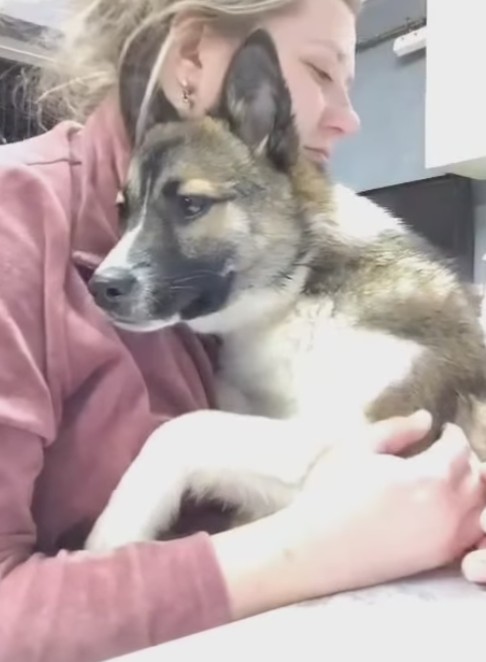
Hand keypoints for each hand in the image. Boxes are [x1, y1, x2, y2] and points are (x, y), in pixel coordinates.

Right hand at [212, 413, 485, 618]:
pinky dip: (470, 513)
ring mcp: (447, 538)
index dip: (453, 434)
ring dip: (472, 485)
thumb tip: (426, 419)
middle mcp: (449, 510)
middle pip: (478, 475)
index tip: (444, 430)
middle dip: (465, 458)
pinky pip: (472, 532)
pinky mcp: (439, 557)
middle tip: (446, 450)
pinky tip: (448, 506)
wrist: (316, 547)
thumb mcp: (357, 447)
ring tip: (450, 476)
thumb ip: (396, 429)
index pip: (460, 448)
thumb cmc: (332, 492)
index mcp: (430, 478)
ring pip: (481, 505)